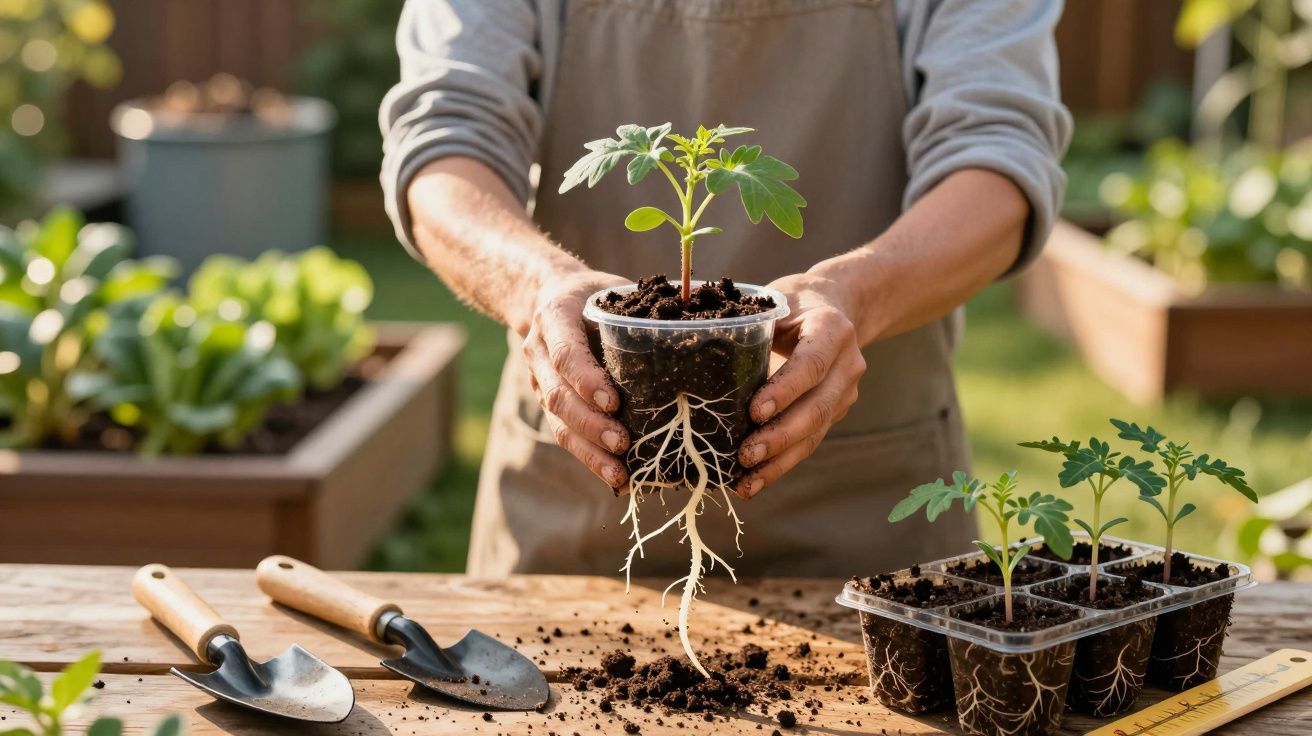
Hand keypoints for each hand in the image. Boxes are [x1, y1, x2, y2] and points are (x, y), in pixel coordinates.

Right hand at [523, 270, 631, 490]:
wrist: (546, 298)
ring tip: (618, 473)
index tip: (613, 402)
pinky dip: (589, 457)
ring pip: (558, 422)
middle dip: (591, 425)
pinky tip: (615, 477)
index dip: (587, 380)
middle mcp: (539, 353)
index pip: (566, 354)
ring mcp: (539, 381)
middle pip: (559, 397)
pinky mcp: (548, 403)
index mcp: (555, 317)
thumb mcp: (612, 288)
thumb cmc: (592, 294)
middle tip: (622, 443)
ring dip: (589, 450)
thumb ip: (645, 304)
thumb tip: (701, 314)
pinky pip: (565, 434)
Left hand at [736, 273, 866, 498]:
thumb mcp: (775, 301)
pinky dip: (780, 465)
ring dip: (779, 461)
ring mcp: (843, 394)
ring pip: (814, 433)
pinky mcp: (833, 414)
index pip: (811, 365)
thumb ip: (751, 325)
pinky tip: (753, 482)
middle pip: (817, 408)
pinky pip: (808, 443)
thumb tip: (692, 348)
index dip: (785, 390)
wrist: (833, 306)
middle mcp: (846, 366)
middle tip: (745, 455)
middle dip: (780, 436)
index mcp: (832, 330)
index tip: (755, 411)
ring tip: (746, 480)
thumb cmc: (792, 303)